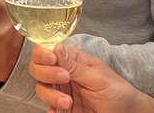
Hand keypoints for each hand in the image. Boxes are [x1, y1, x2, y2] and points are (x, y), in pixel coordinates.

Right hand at [29, 44, 153, 112]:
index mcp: (71, 60)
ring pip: (40, 88)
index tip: (51, 60)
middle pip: (37, 68)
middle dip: (46, 73)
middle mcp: (62, 73)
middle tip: (64, 78)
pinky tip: (57, 112)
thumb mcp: (97, 76)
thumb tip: (56, 48)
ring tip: (67, 102)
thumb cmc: (116, 90)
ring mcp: (60, 90)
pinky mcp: (62, 108)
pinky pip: (48, 107)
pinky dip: (50, 110)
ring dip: (50, 95)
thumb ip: (75, 66)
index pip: (47, 50)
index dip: (42, 53)